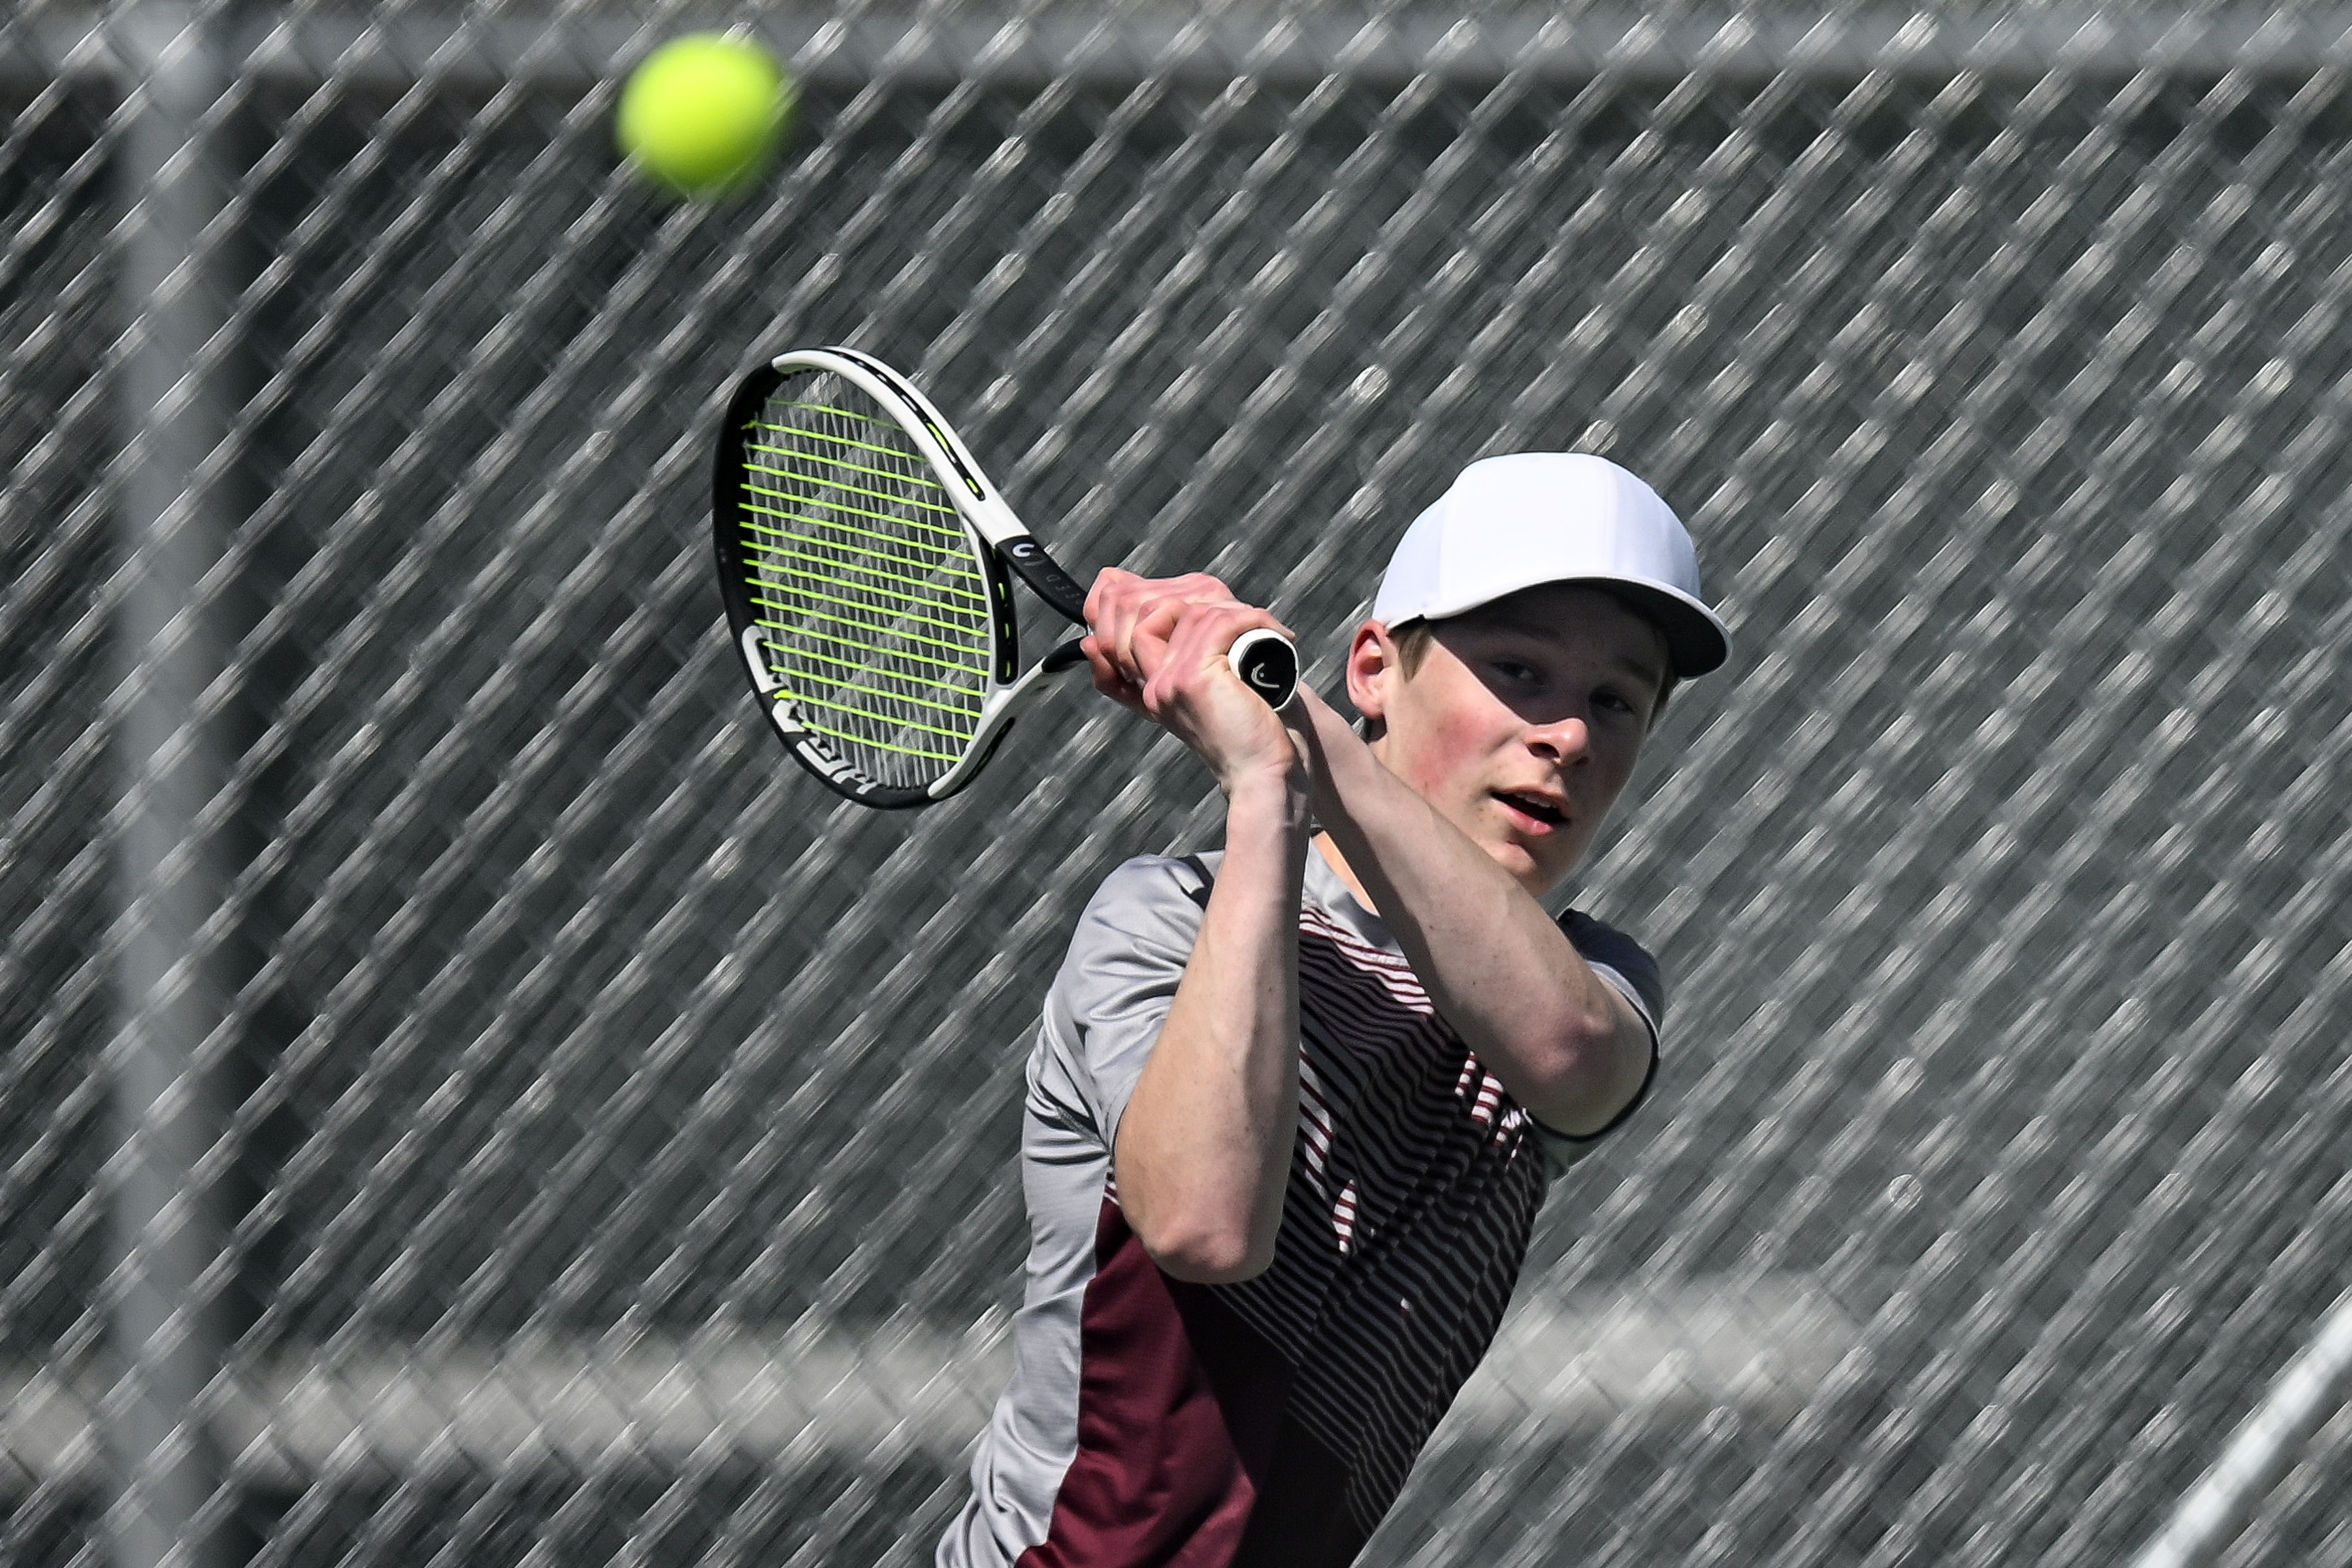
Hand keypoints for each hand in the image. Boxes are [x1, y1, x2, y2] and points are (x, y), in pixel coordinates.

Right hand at [1082, 567, 1300, 790]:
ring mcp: (1169, 682)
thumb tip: (1168, 629)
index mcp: (1149, 688)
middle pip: (1138, 608)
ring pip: (1186, 611)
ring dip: (1233, 609)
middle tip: (1237, 611)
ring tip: (1262, 627)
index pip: (1116, 622)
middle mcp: (1152, 686)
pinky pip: (1215, 623)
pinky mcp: (1195, 681)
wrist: (1265, 775)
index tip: (1207, 600)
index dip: (1143, 595)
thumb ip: (1189, 661)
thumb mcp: (1210, 692)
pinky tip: (1276, 633)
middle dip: (1188, 592)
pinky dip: (1250, 618)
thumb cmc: (1247, 734)